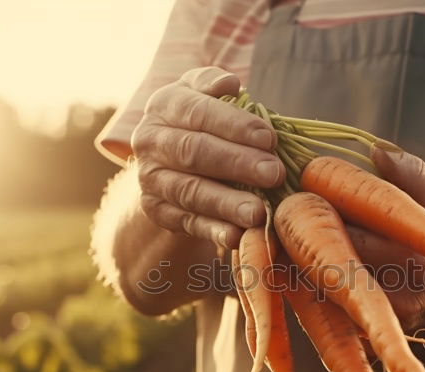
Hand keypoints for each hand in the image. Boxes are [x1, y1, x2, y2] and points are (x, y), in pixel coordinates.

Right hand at [131, 67, 285, 248]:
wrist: (170, 159)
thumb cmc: (203, 120)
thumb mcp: (206, 95)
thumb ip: (215, 85)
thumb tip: (229, 84)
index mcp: (164, 105)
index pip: (198, 112)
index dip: (234, 125)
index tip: (269, 139)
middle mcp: (150, 141)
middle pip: (194, 152)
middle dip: (237, 164)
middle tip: (274, 174)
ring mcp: (150, 178)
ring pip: (189, 191)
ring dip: (226, 203)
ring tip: (259, 212)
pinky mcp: (156, 209)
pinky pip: (186, 222)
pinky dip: (213, 231)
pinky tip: (238, 236)